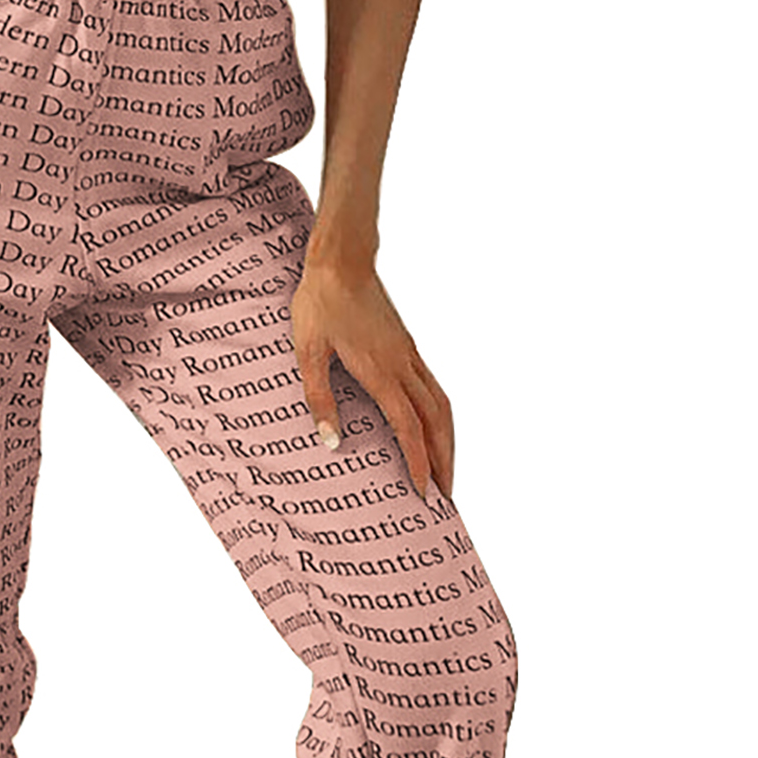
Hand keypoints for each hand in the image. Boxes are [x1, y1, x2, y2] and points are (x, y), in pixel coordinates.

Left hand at [291, 258, 453, 499]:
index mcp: (381, 371)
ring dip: (449, 441)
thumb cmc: (319, 303)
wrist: (342, 260)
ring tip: (448, 471)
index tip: (423, 493)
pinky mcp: (407, 345)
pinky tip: (436, 428)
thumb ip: (319, 398)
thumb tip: (331, 442)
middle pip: (436, 422)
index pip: (408, 428)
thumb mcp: (307, 352)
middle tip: (447, 497)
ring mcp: (409, 354)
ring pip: (442, 405)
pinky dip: (442, 416)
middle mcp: (403, 365)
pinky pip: (435, 387)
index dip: (418, 463)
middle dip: (444, 461)